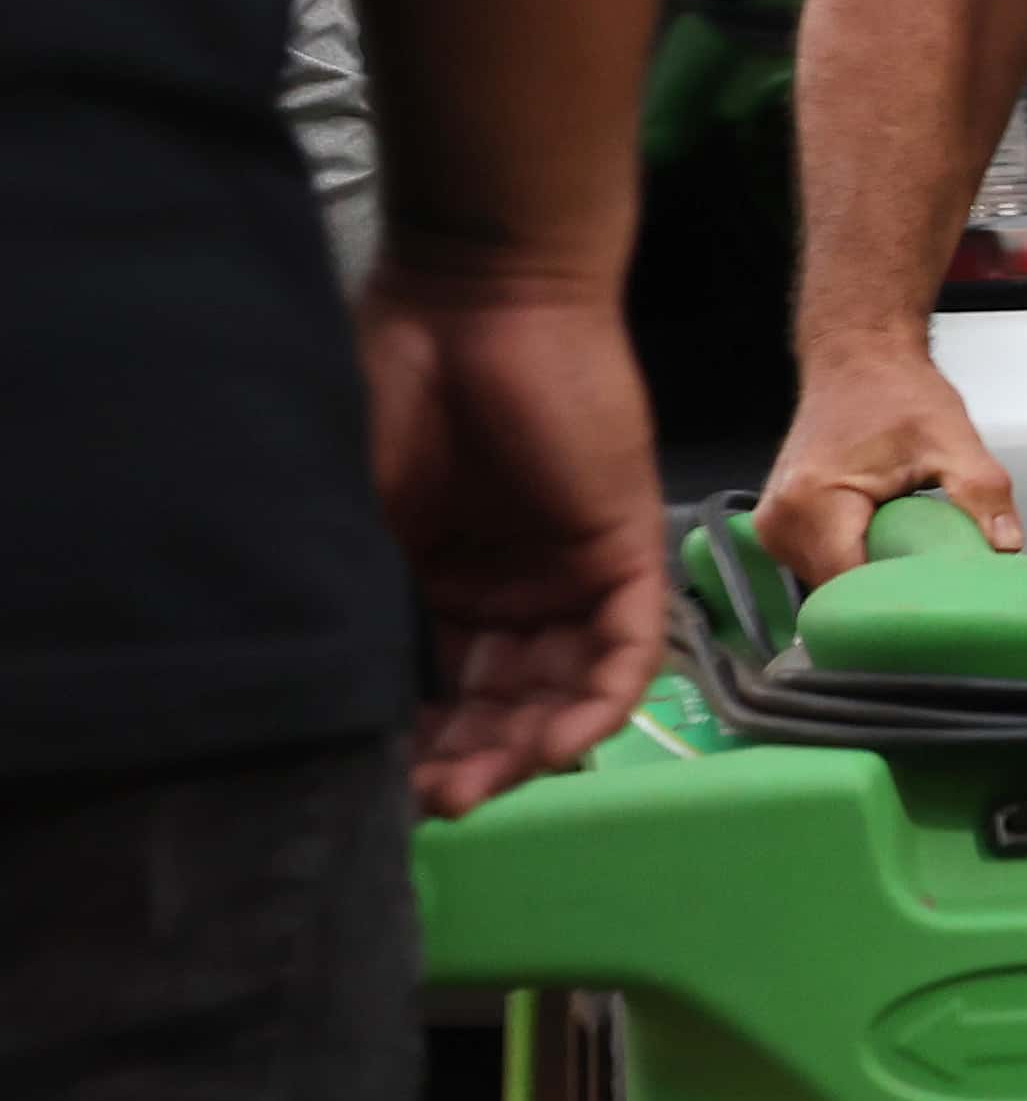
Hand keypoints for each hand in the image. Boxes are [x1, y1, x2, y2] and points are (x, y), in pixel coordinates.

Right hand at [358, 273, 668, 817]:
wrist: (474, 296)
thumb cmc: (398, 383)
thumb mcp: (358, 509)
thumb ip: (361, 594)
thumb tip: (326, 699)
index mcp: (435, 579)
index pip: (432, 686)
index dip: (413, 742)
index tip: (382, 791)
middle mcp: (506, 588)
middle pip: (498, 701)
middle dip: (470, 758)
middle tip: (435, 804)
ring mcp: (567, 571)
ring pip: (559, 687)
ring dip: (527, 744)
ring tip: (483, 786)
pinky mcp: (626, 549)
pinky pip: (626, 646)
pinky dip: (598, 699)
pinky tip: (560, 745)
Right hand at [756, 341, 1025, 588]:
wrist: (858, 359)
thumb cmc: (897, 392)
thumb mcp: (953, 439)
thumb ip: (982, 493)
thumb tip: (1006, 547)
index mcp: (814, 501)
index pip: (850, 589)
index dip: (896, 608)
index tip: (936, 617)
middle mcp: (782, 520)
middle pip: (838, 595)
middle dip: (888, 601)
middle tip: (937, 598)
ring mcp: (775, 526)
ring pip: (829, 587)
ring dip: (871, 587)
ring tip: (914, 570)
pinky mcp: (782, 527)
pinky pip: (821, 568)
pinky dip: (857, 568)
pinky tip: (890, 557)